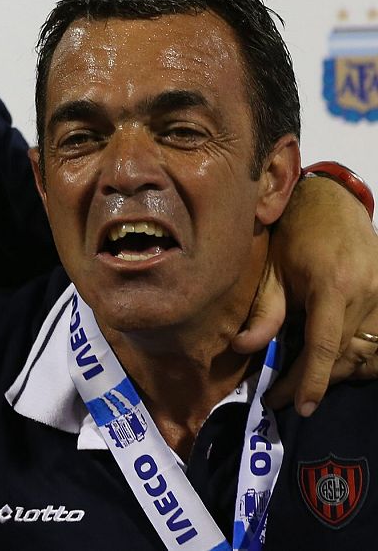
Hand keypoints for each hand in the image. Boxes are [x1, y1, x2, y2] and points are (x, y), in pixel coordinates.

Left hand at [237, 175, 377, 413]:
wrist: (334, 203)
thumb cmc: (295, 233)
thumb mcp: (272, 269)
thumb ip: (264, 311)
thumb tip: (244, 348)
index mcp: (332, 286)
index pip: (325, 346)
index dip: (313, 380)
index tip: (300, 406)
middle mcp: (366, 295)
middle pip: (346, 357)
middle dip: (316, 382)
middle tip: (285, 396)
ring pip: (368, 356)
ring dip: (341, 375)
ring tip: (308, 380)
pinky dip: (363, 361)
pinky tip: (340, 364)